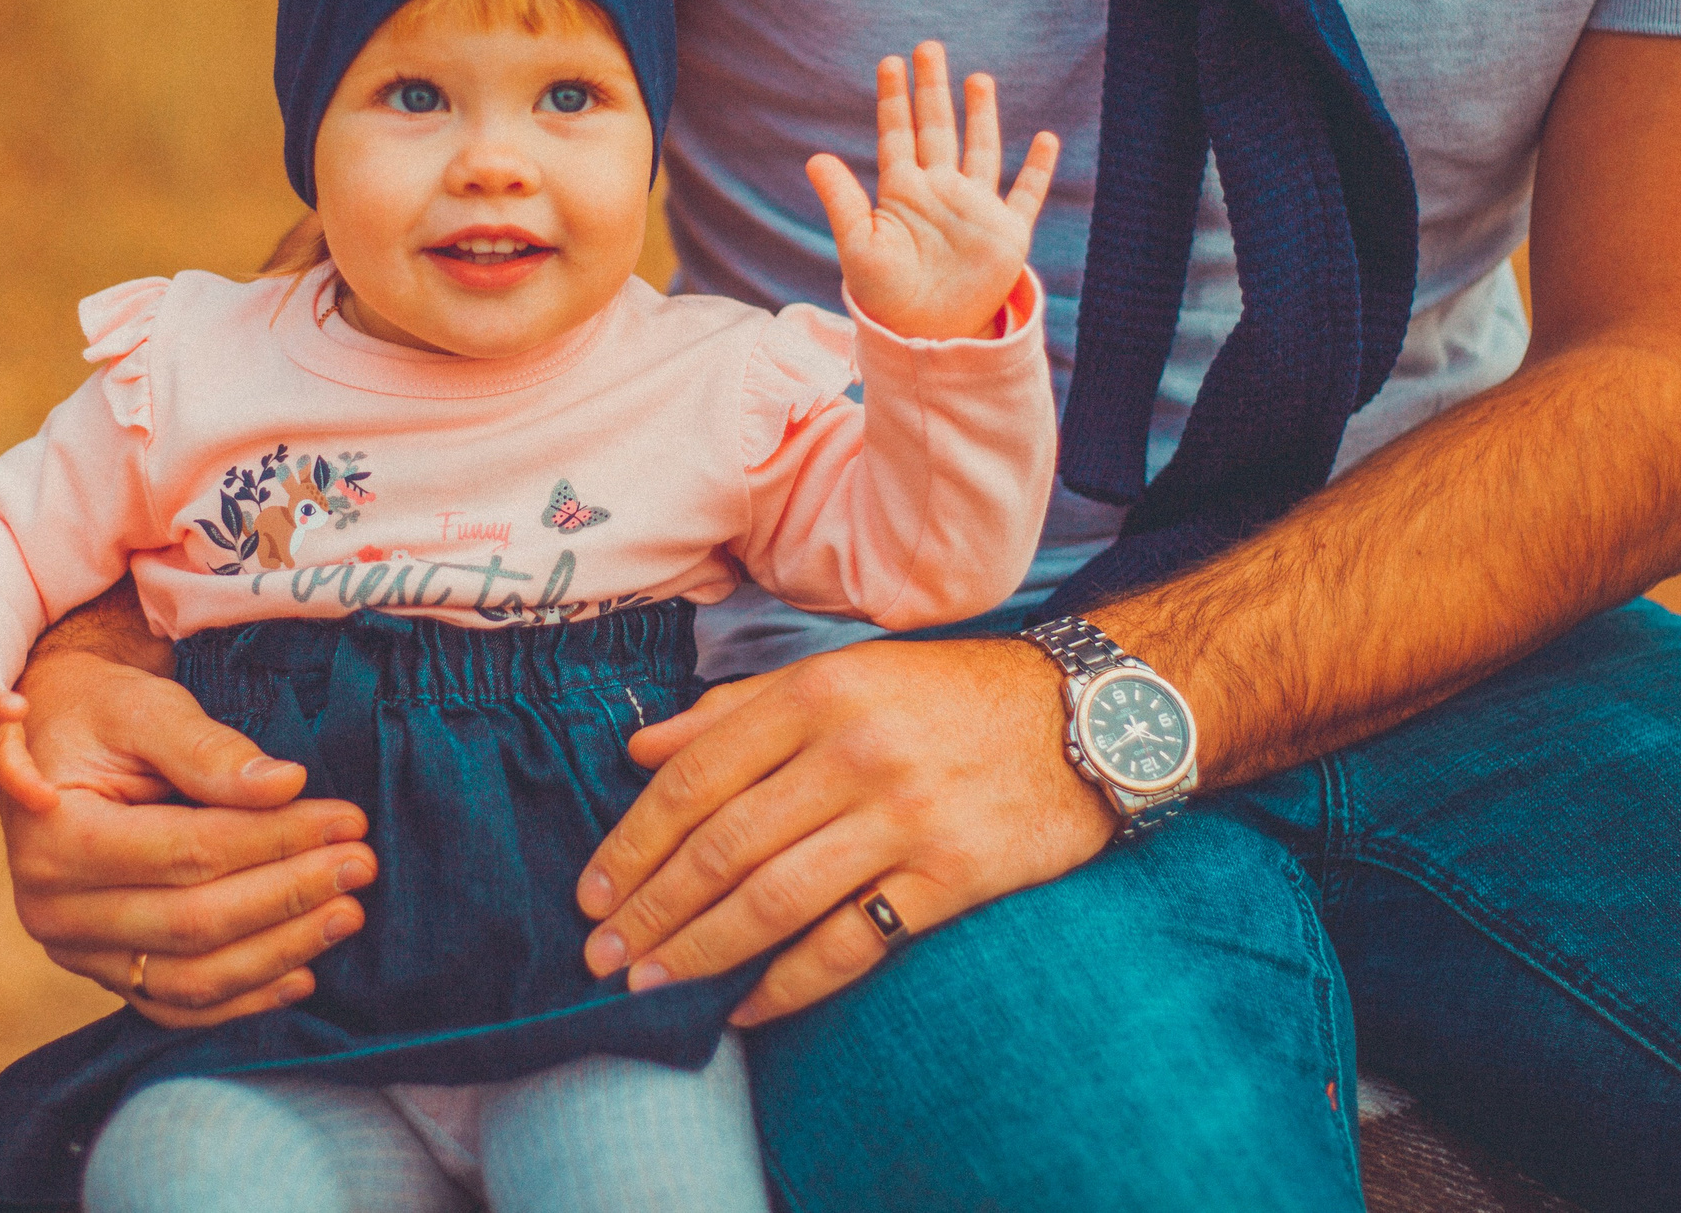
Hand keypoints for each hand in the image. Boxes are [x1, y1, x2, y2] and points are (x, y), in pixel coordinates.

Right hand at [3, 644, 378, 1029]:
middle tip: (361, 866)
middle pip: (194, 921)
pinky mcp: (104, 971)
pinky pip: (176, 1004)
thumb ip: (208, 749)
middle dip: (290, 895)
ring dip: (279, 952)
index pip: (189, 852)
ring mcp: (75, 951)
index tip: (348, 821)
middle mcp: (52, 909)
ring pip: (191, 977)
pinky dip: (242, 998)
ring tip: (347, 915)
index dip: (276, 840)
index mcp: (56, 838)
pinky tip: (301, 974)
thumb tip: (286, 784)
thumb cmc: (101, 712)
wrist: (57, 736)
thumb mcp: (146, 707)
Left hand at [573, 636, 1117, 1025]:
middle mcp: (854, 753)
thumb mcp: (844, 673)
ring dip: (701, 950)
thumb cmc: (950, 695)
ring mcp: (904, 818)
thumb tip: (641, 748)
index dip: (633, 842)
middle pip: (723, 846)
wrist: (1088, 717)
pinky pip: (853, 942)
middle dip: (651, 908)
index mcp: (817, 694)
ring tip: (651, 984)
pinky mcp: (951, 876)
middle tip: (603, 954)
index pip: (696, 776)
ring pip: (775, 898)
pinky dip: (790, 982)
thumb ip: (738, 709)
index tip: (592, 891)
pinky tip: (746, 1006)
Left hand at [806, 41, 1057, 340]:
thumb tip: (814, 157)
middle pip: (937, 128)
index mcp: (902, 191)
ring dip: (981, 115)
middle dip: (933, 89)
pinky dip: (1038, 169)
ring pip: (980, 149)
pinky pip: (1025, 194)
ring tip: (978, 78)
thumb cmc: (884, 297)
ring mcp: (974, 209)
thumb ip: (841, 200)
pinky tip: (1045, 139)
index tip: (890, 61)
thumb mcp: (858, 246)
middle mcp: (939, 192)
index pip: (898, 133)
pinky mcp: (1005, 233)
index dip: (894, 98)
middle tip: (929, 47)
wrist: (923, 336)